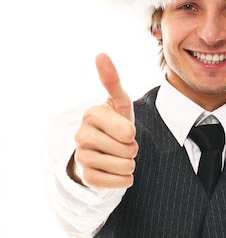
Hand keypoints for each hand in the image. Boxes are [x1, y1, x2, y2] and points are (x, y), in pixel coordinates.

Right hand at [69, 53, 137, 188]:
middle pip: (127, 149)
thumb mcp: (118, 103)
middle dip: (132, 149)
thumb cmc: (114, 124)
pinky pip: (118, 183)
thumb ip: (112, 81)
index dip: (132, 133)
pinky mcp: (86, 178)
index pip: (127, 131)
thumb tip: (100, 54)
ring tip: (119, 158)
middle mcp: (81, 135)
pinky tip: (116, 172)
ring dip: (129, 165)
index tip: (124, 130)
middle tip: (121, 145)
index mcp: (91, 115)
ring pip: (124, 166)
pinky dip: (124, 180)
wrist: (101, 153)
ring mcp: (81, 157)